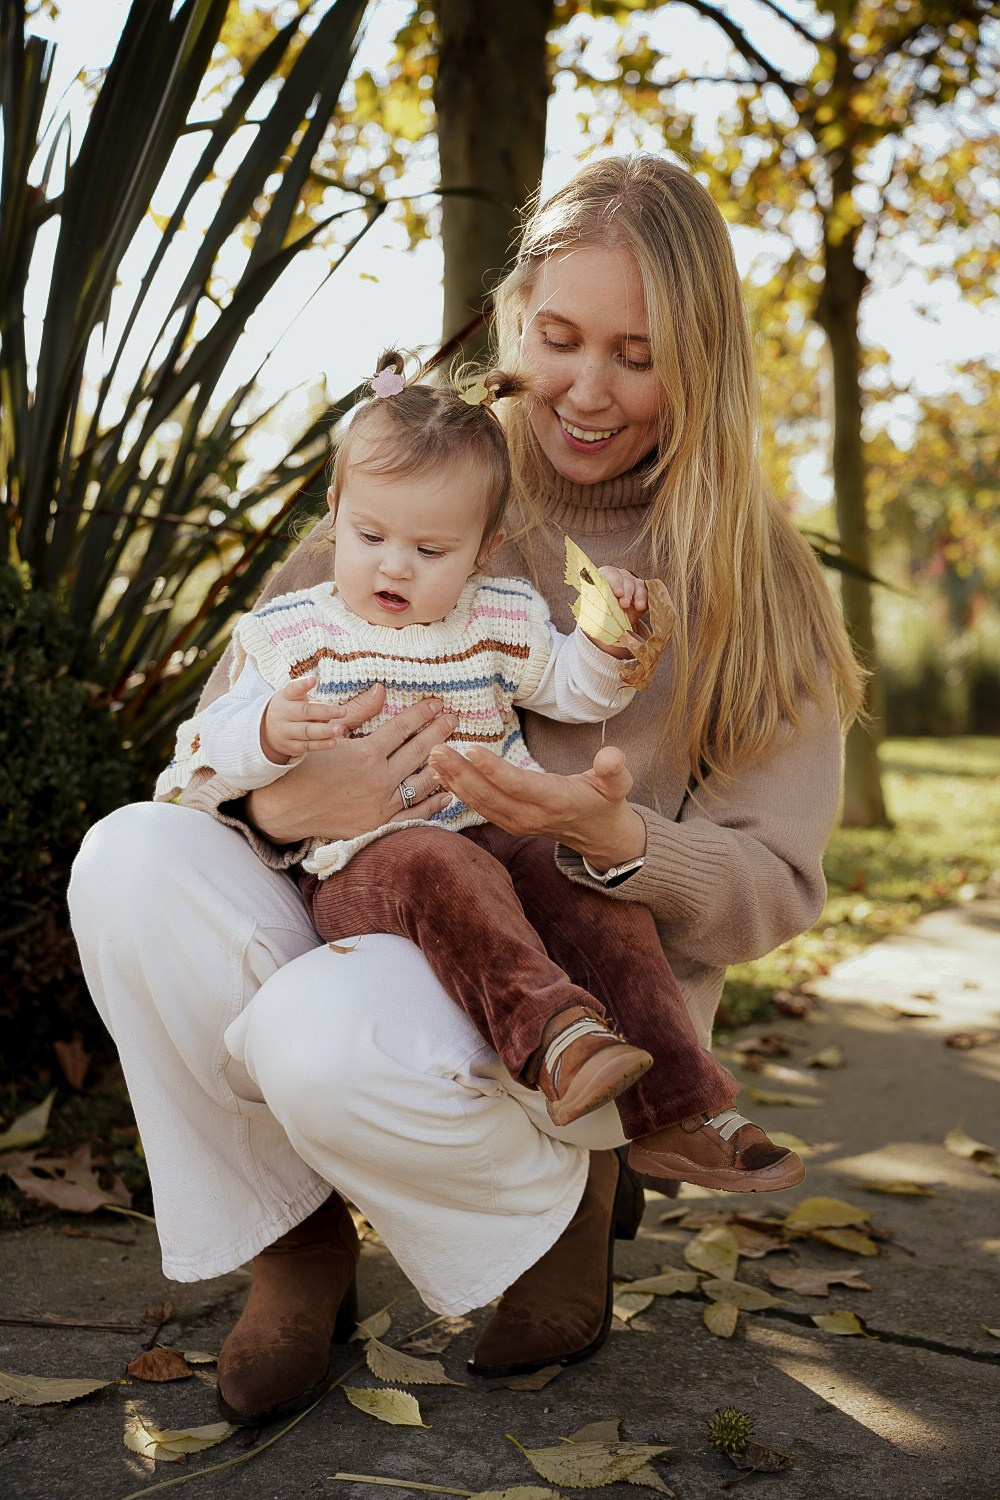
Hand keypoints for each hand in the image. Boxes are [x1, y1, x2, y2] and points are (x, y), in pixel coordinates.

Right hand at [245, 684, 456, 843]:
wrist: (285, 809)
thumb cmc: (304, 768)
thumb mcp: (329, 735)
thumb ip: (358, 712)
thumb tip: (381, 690)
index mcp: (366, 754)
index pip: (403, 728)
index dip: (422, 714)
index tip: (437, 704)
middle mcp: (378, 780)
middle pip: (418, 752)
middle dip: (439, 732)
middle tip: (453, 719)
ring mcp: (381, 805)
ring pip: (422, 783)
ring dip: (441, 765)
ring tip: (454, 750)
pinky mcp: (378, 825)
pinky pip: (413, 814)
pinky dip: (432, 804)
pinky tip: (446, 792)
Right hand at [260, 676, 346, 762]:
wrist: (266, 731)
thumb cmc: (289, 710)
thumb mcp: (293, 699)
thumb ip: (311, 702)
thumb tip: (333, 712)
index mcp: (285, 698)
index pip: (292, 690)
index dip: (302, 685)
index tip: (313, 680)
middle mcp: (283, 714)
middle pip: (304, 712)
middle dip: (325, 712)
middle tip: (343, 711)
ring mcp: (285, 731)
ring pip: (306, 731)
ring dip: (324, 731)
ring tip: (339, 729)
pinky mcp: (290, 746)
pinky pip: (307, 746)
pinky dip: (321, 744)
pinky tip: (333, 742)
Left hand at [427, 742, 646, 870]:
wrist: (600, 835)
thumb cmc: (607, 801)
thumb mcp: (618, 784)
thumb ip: (614, 769)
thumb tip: (612, 756)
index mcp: (556, 801)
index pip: (520, 785)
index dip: (496, 770)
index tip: (472, 750)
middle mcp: (532, 815)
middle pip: (491, 795)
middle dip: (461, 774)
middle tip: (436, 751)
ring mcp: (518, 822)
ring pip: (480, 803)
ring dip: (454, 781)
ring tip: (432, 758)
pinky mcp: (509, 823)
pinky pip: (480, 807)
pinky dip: (459, 791)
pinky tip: (441, 774)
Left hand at [587, 567, 646, 659]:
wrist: (608, 620)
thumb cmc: (597, 610)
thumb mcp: (592, 606)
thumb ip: (592, 602)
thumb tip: (590, 604)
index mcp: (604, 576)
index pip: (610, 574)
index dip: (615, 583)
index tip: (617, 593)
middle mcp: (620, 576)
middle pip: (625, 578)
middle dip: (626, 591)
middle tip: (624, 604)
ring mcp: (632, 583)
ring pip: (638, 584)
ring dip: (638, 596)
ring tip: (638, 607)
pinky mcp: (642, 592)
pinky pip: (647, 592)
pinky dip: (646, 599)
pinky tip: (643, 607)